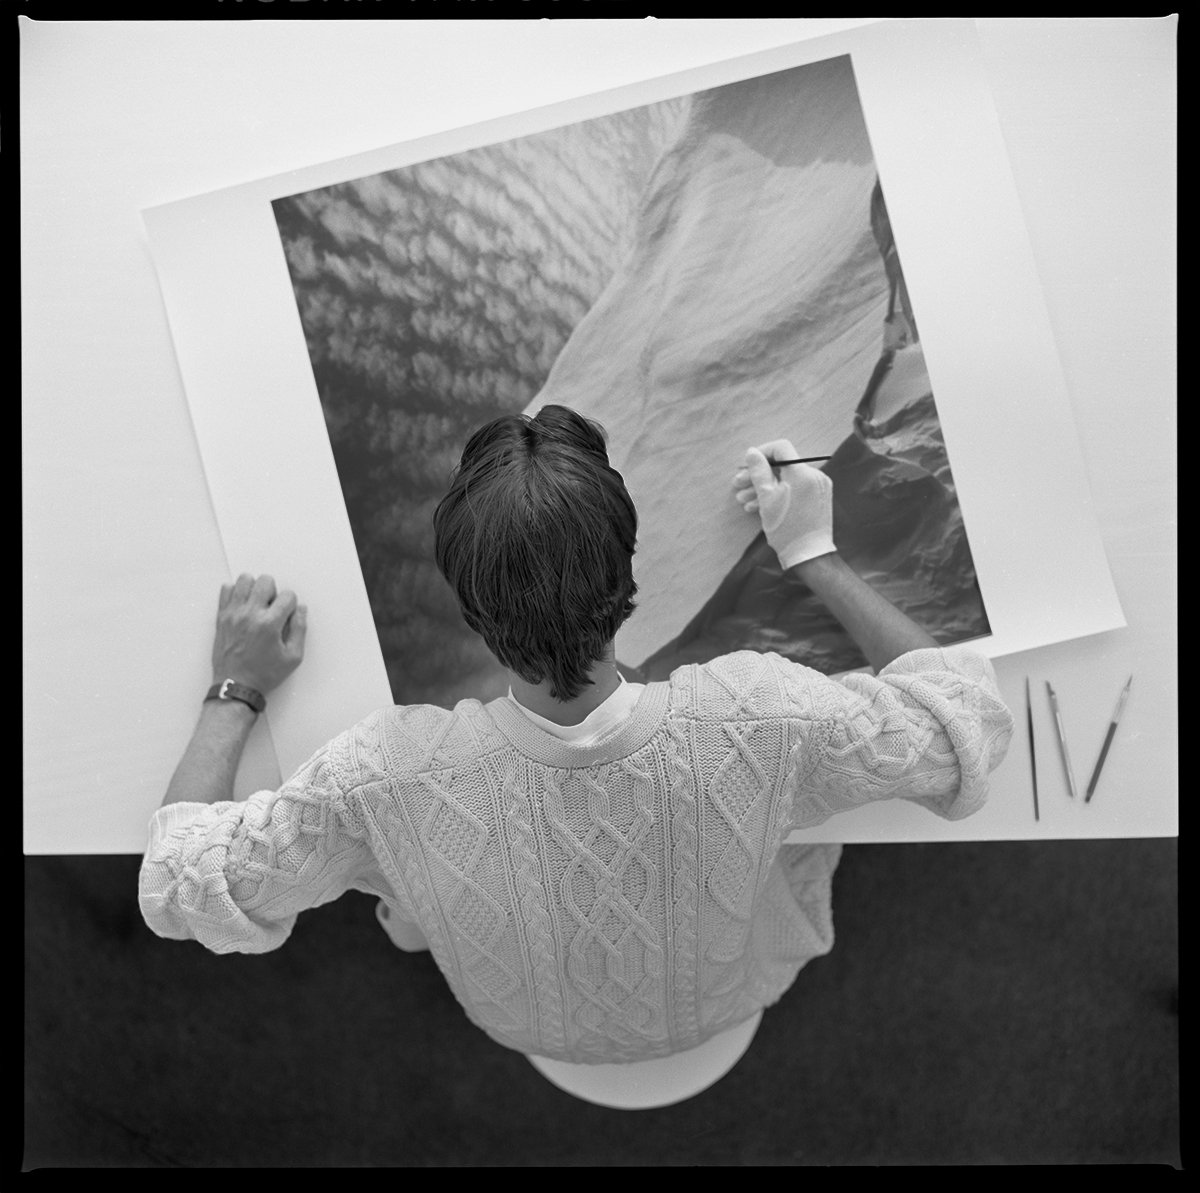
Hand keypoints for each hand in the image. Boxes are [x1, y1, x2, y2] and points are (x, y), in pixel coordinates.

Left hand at [211, 574, 306, 694]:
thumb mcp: (293, 657)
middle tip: (272, 608)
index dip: (291, 605)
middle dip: (274, 592)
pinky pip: (226, 590)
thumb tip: (301, 609)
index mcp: (270, 624)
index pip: (288, 595)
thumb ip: (300, 629)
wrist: (236, 685)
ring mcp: (233, 614)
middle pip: (265, 581)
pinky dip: (236, 593)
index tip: (287, 616)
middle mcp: (250, 615)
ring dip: (254, 588)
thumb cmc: (263, 674)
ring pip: (244, 580)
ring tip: (257, 604)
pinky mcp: (222, 617)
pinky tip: (243, 606)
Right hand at [733, 439, 835, 569]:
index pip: (781, 448)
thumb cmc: (786, 528)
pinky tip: (759, 507)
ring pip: (786, 479)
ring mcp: (817, 487)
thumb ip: (759, 472)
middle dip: (757, 475)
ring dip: (764, 487)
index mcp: (802, 472)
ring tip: (743, 500)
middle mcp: (813, 475)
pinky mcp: (818, 498)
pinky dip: (778, 494)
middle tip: (738, 485)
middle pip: (781, 465)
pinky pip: (795, 489)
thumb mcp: (766, 498)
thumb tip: (752, 452)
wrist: (809, 555)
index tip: (747, 466)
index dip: (761, 453)